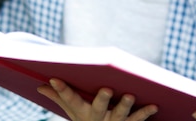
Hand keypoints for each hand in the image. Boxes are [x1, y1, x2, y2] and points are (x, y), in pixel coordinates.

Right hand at [38, 78, 157, 120]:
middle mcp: (97, 119)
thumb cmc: (87, 120)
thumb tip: (40, 86)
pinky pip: (138, 120)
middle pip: (98, 109)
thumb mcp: (72, 112)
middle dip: (101, 99)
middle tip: (106, 88)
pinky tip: (155, 105)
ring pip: (120, 115)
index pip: (69, 100)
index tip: (54, 78)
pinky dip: (146, 113)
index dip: (61, 90)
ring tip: (130, 95)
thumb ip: (59, 98)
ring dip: (125, 106)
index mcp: (81, 112)